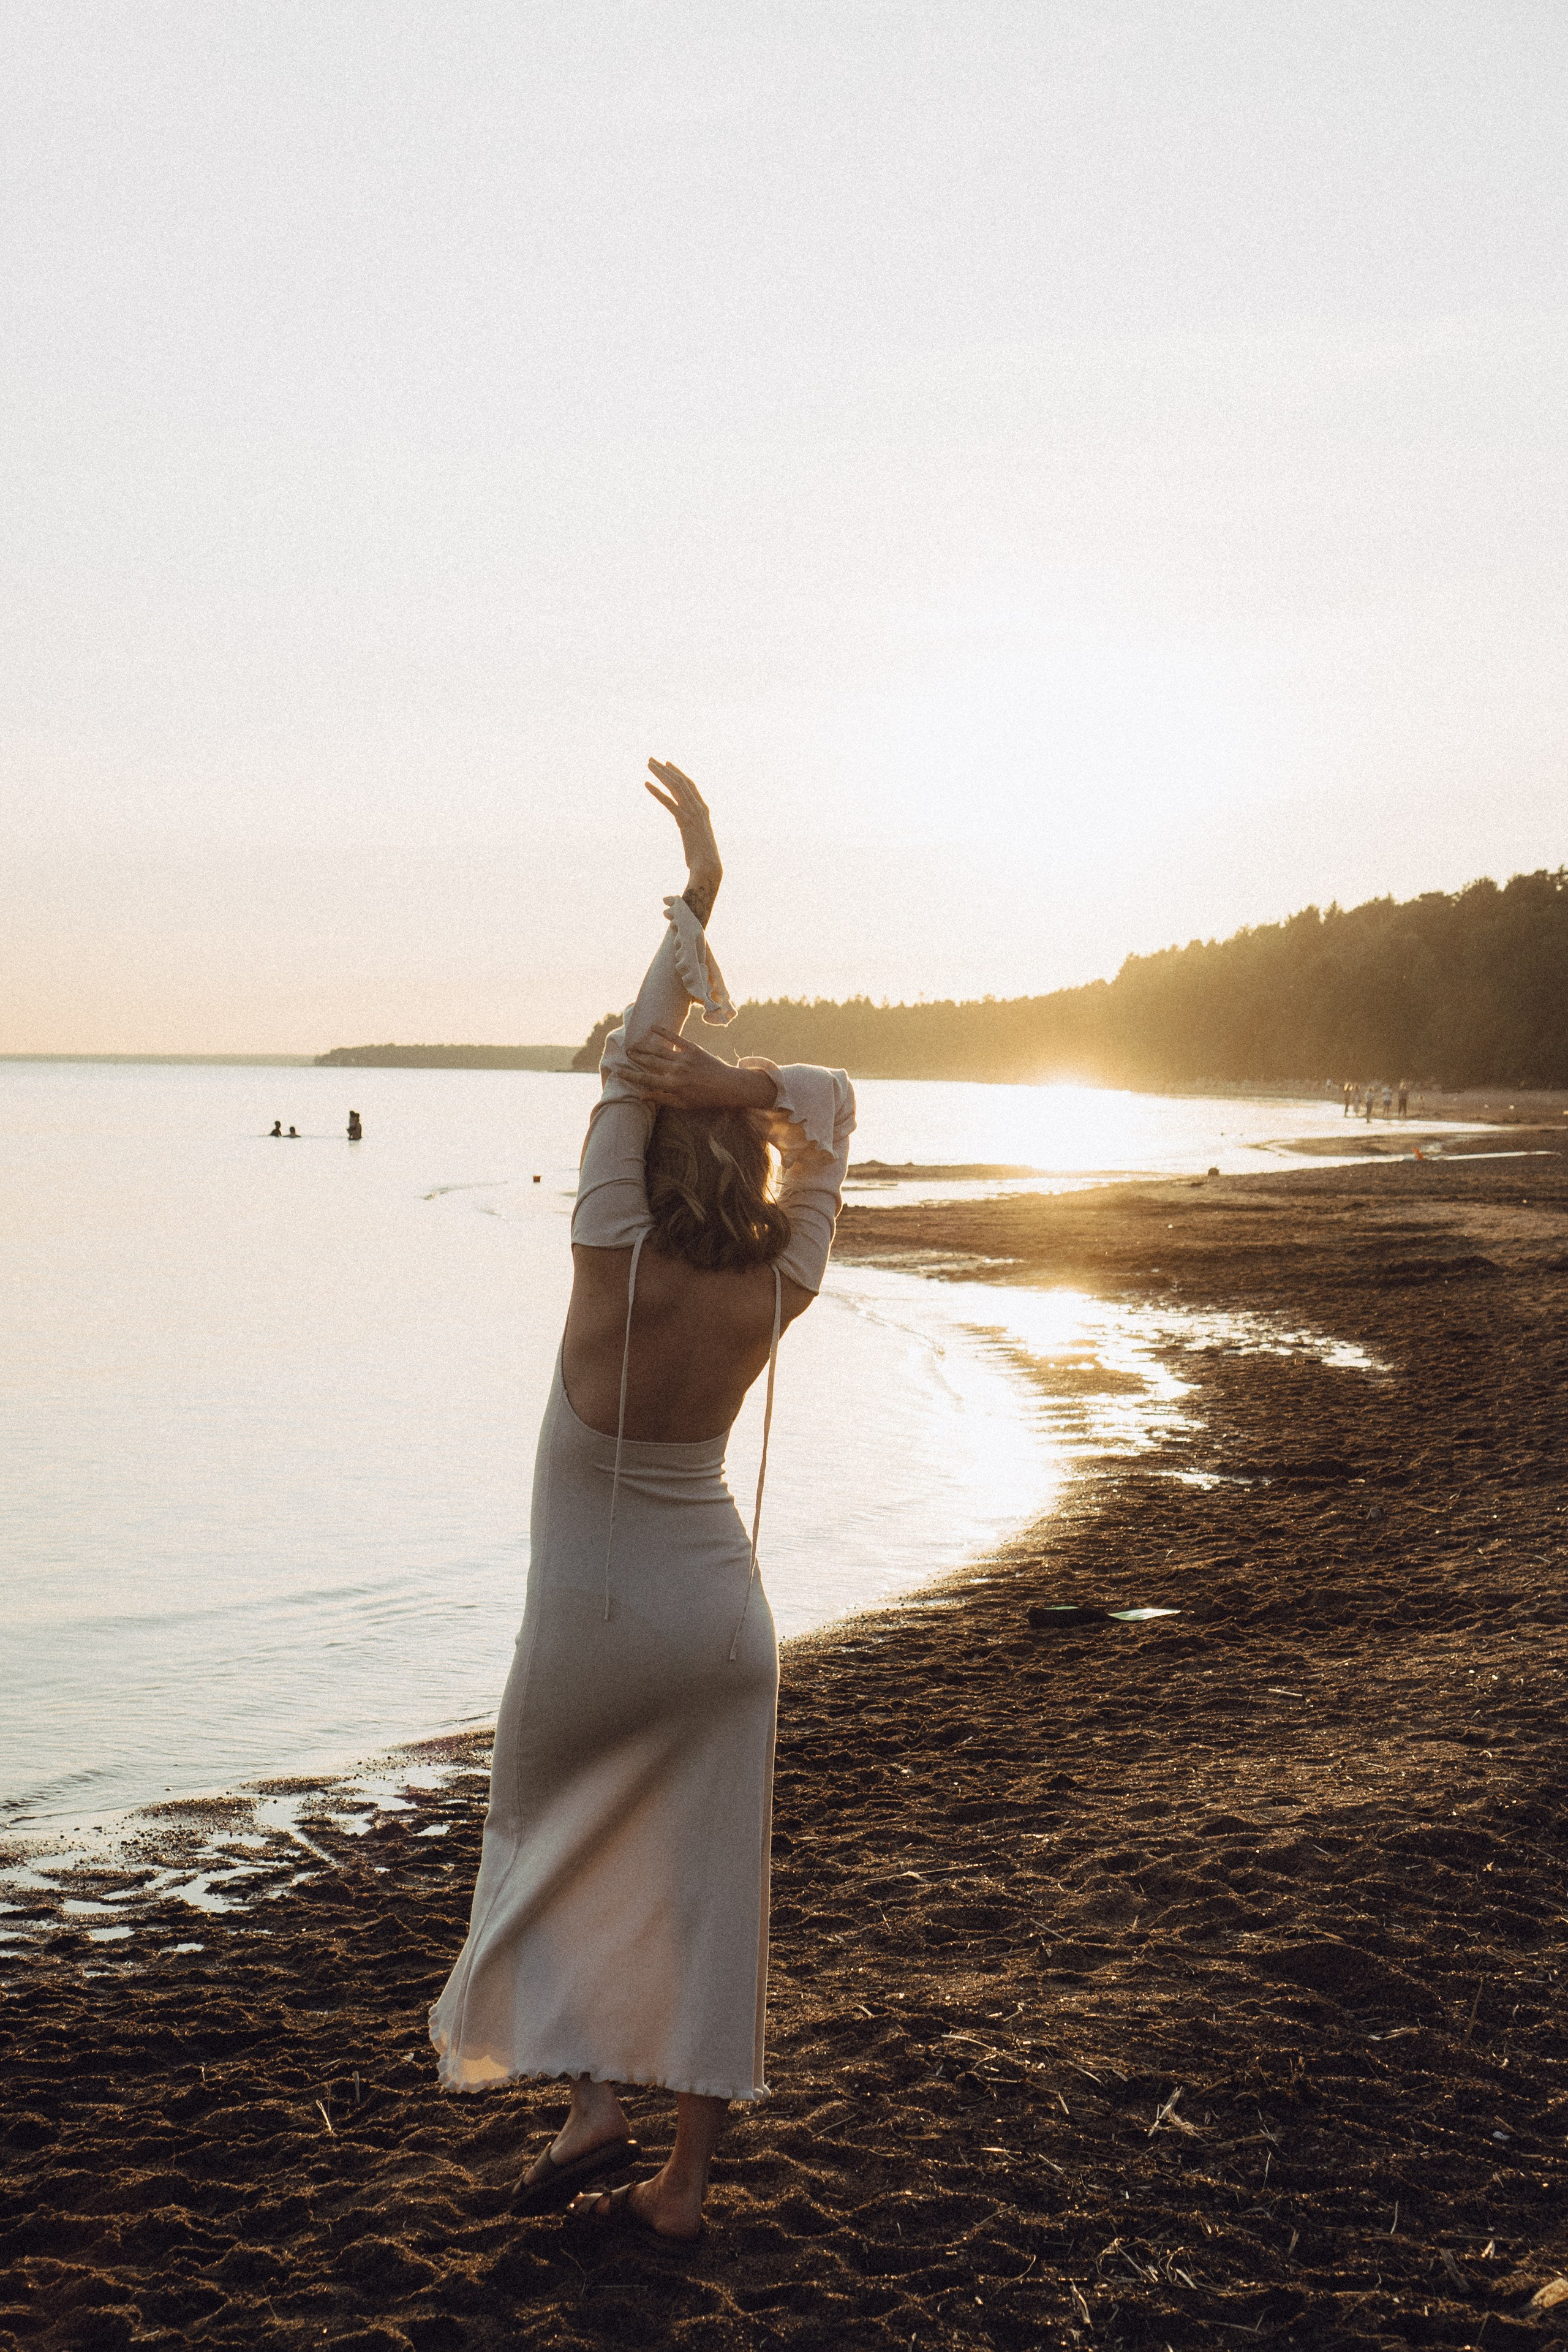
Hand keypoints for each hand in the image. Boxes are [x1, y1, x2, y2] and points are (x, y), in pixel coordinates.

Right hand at [624, 1027, 776, 1112]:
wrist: (728, 1086)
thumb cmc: (706, 1098)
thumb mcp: (683, 1104)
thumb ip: (662, 1098)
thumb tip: (642, 1095)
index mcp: (673, 1085)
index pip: (646, 1080)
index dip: (631, 1076)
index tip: (619, 1072)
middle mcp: (676, 1071)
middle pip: (649, 1062)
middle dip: (636, 1057)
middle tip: (626, 1053)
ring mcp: (684, 1058)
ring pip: (658, 1050)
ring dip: (644, 1046)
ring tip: (634, 1044)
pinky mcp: (693, 1049)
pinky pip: (675, 1038)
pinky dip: (663, 1032)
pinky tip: (652, 1028)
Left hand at [645, 759, 720, 888]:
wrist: (709, 867)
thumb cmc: (704, 860)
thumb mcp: (698, 842)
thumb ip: (694, 834)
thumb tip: (689, 841)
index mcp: (703, 811)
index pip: (690, 786)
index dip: (678, 774)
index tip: (667, 765)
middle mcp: (699, 808)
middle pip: (681, 782)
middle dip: (665, 770)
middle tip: (651, 760)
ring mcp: (693, 814)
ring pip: (675, 787)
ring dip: (660, 774)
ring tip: (648, 765)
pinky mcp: (685, 821)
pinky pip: (669, 802)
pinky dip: (657, 792)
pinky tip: (647, 784)